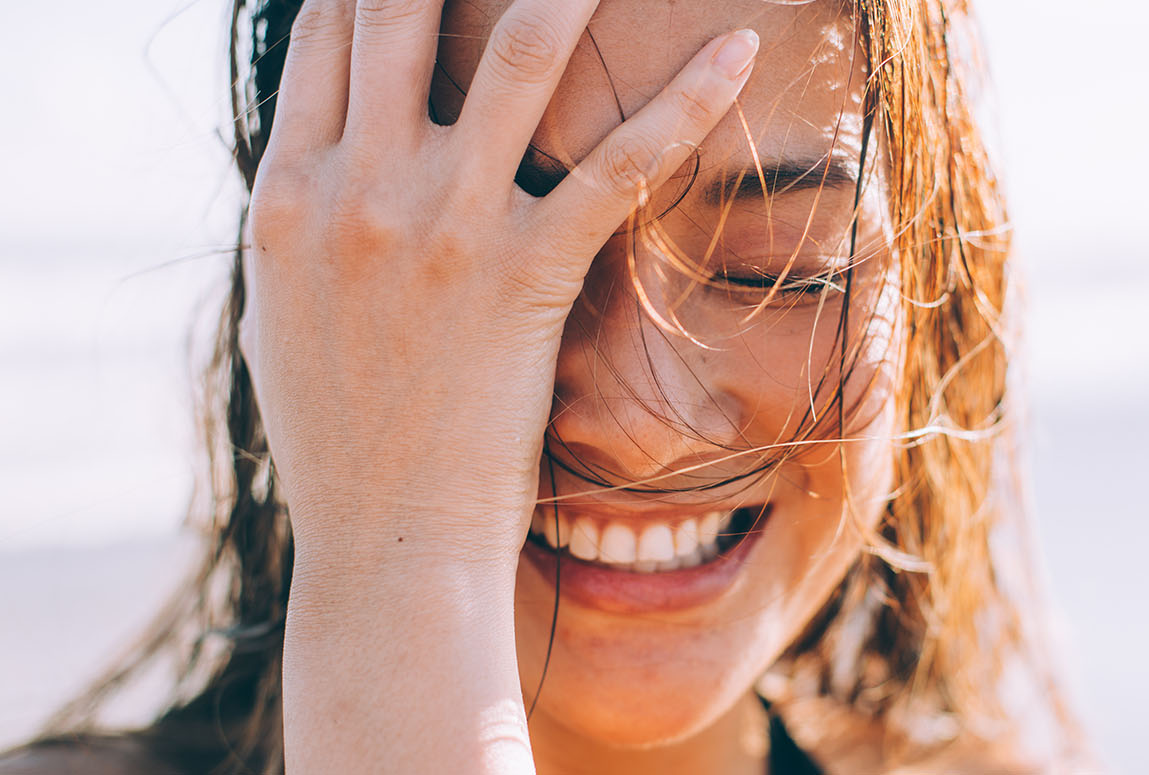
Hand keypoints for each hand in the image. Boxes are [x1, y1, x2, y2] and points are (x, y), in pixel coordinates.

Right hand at [240, 0, 758, 572]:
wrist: (385, 537)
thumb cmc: (338, 431)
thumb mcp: (282, 306)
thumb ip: (302, 209)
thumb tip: (323, 141)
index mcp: (290, 191)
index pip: (328, 26)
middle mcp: (358, 187)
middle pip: (403, 6)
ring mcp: (444, 226)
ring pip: (515, 51)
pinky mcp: (526, 275)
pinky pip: (619, 163)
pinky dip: (685, 97)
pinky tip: (737, 46)